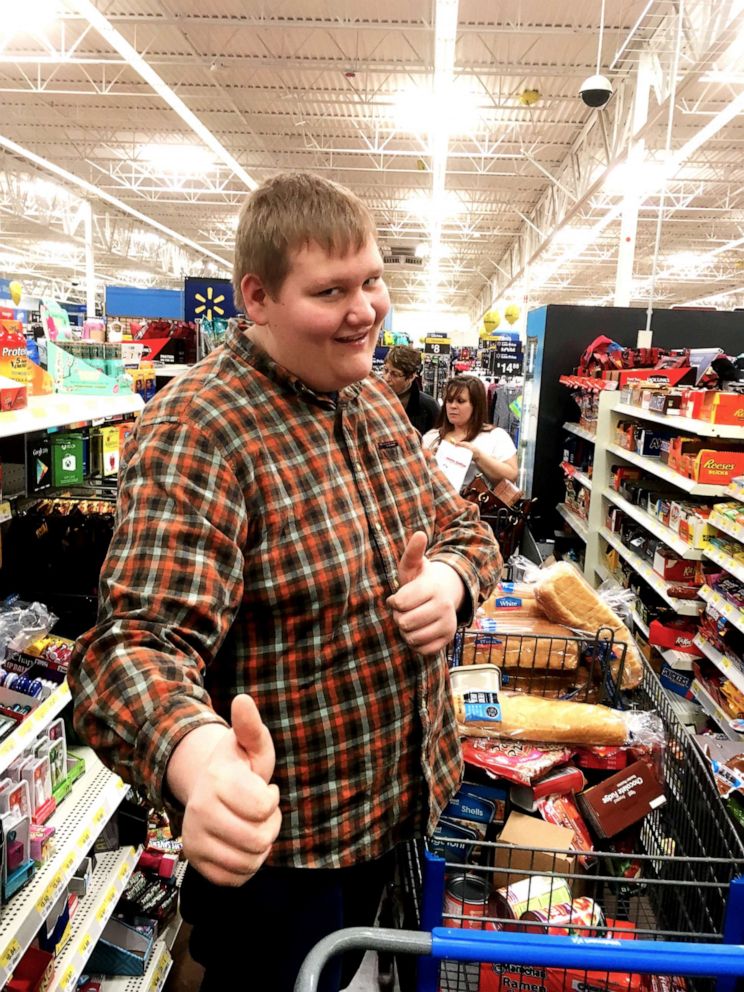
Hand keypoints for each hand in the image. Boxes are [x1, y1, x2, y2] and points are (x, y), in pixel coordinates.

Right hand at [180, 695, 281, 886]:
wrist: (208, 787)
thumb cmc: (238, 767)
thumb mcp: (250, 743)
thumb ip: (251, 725)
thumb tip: (243, 700)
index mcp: (216, 781)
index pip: (263, 808)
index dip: (271, 800)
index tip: (264, 788)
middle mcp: (200, 811)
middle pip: (258, 839)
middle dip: (270, 826)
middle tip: (260, 811)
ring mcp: (194, 839)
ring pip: (248, 862)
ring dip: (260, 847)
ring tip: (252, 826)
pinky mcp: (196, 862)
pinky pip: (234, 879)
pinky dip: (246, 866)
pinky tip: (241, 845)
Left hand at [387, 531, 464, 654]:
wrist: (446, 594)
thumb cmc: (422, 580)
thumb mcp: (415, 565)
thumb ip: (413, 552)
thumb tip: (419, 533)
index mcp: (433, 588)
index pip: (400, 604)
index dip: (394, 602)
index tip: (398, 597)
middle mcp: (444, 607)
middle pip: (404, 623)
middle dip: (398, 617)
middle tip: (405, 610)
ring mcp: (448, 625)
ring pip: (411, 638)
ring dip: (406, 631)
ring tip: (412, 619)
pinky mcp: (447, 640)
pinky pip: (421, 650)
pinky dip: (415, 643)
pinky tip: (419, 630)